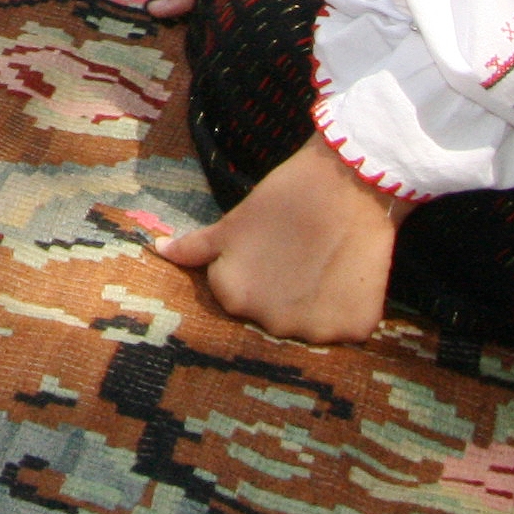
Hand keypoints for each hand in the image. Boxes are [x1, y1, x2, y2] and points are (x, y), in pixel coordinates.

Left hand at [158, 135, 411, 343]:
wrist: (345, 182)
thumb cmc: (283, 197)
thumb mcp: (232, 224)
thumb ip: (194, 247)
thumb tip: (159, 250)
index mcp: (234, 297)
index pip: (239, 296)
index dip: (257, 272)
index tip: (272, 250)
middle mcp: (271, 324)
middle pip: (274, 316)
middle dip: (284, 294)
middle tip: (301, 256)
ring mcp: (314, 331)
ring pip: (311, 326)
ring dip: (316, 305)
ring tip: (325, 263)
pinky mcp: (354, 330)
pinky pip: (346, 329)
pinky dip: (347, 309)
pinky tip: (348, 275)